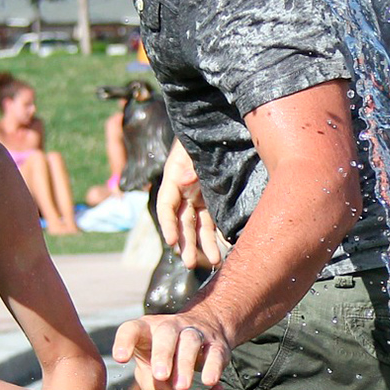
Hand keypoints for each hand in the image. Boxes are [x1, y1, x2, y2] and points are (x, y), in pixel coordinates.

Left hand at [113, 310, 234, 389]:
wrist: (204, 328)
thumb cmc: (164, 354)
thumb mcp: (149, 366)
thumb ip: (149, 382)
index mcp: (146, 329)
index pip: (132, 329)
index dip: (125, 342)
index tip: (120, 358)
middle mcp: (170, 327)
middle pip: (166, 334)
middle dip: (162, 354)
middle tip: (160, 375)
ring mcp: (195, 332)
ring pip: (190, 342)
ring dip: (185, 364)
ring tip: (181, 388)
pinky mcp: (216, 344)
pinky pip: (215, 353)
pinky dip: (212, 367)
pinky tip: (209, 382)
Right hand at [156, 140, 222, 269]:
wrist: (216, 126)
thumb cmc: (203, 134)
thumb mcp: (193, 147)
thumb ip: (190, 164)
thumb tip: (186, 181)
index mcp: (174, 179)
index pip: (166, 207)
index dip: (168, 225)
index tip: (172, 242)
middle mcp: (184, 192)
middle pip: (182, 222)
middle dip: (186, 243)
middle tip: (189, 263)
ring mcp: (198, 197)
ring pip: (198, 226)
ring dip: (203, 245)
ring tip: (214, 261)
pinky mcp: (212, 200)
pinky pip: (213, 221)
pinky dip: (216, 235)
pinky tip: (223, 248)